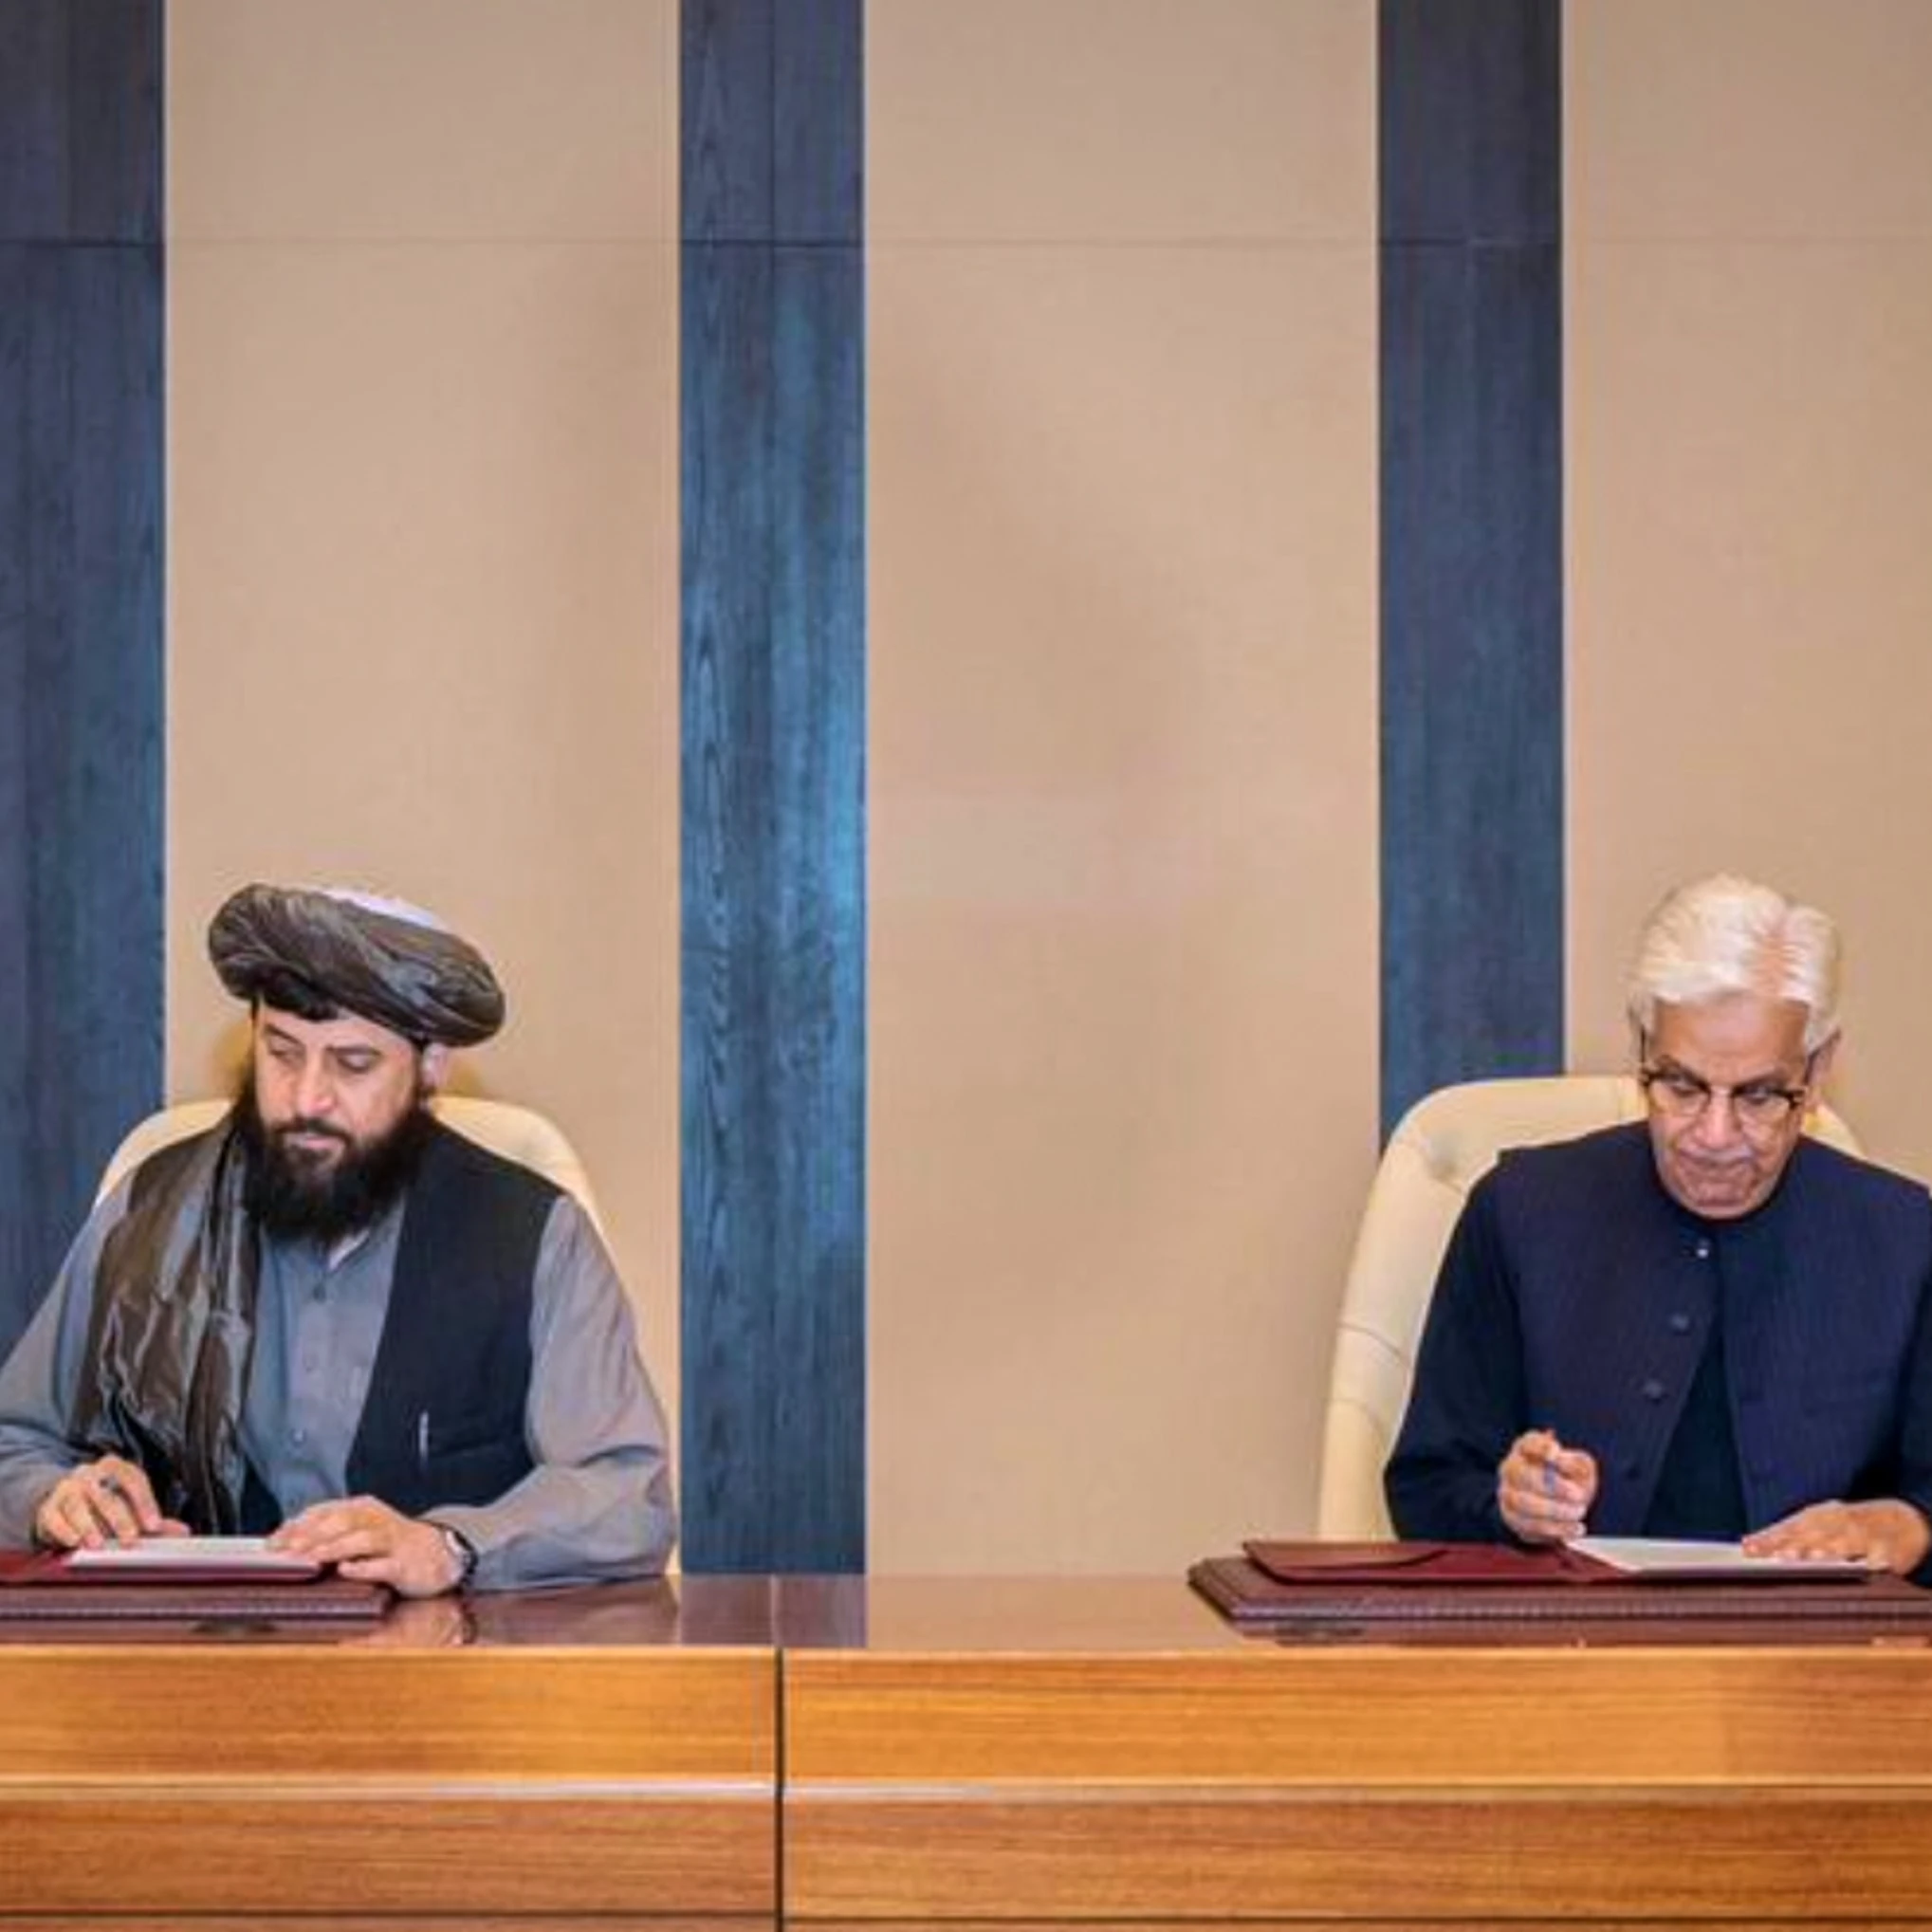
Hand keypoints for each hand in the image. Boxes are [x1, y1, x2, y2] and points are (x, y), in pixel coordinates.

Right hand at [32, 1456, 187, 1549]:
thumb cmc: (102, 1505)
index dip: (145, 1502)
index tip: (154, 1526)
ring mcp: (67, 1489)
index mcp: (115, 1468)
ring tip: (99, 1544)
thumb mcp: (129, 1508)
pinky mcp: (48, 1508)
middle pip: (106, 1494)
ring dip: (89, 1526)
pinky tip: (74, 1541)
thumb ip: (153, 1520)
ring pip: (78, 1504)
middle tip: (130, 1539)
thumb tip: (183, 1532)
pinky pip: (54, 1517)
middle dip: (119, 1518)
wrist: (61, 1501)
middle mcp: (90, 1475)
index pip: (133, 1479)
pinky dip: (64, 1530)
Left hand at [269, 1496, 466, 1597]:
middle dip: (309, 1536)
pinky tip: (347, 1571)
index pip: (323, 1512)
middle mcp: (376, 1519)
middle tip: (283, 1552)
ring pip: (361, 1539)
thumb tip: (287, 1546)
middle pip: (340, 1521)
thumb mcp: (361, 1532)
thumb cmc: (391, 1545)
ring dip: (332, 1548)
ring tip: (309, 1559)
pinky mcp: (406, 1563)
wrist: (439, 1553)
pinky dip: (365, 1567)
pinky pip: (384, 1564)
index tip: (272, 1545)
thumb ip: (330, 1535)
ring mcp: (393, 1540)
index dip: (296, 1526)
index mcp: (361, 1508)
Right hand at [1497, 1428, 1597, 1543]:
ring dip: (1554, 1511)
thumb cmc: (1572, 1480)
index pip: (1526, 1443)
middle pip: (1519, 1474)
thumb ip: (1572, 1460)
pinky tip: (1574, 1528)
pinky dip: (1554, 1529)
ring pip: (1521, 1504)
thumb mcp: (1581, 1466)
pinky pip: (1528, 1527)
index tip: (1555, 1452)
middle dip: (1551, 1487)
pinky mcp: (1512, 1519)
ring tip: (1580, 1512)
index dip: (1539, 1446)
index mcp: (1526, 1449)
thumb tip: (1554, 1456)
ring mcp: (1507, 1495)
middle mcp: (1510, 1469)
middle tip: (1578, 1495)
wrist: (1567, 1506)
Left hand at [1743, 1498, 1930, 1575]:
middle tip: (1779, 1556)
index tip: (1749, 1548)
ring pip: (1845, 1542)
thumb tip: (1746, 1544)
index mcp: (1817, 1516)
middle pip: (1812, 1534)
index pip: (1788, 1527)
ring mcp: (1864, 1533)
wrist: (1902, 1520)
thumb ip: (1786, 1537)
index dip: (1769, 1538)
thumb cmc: (1848, 1527)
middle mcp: (1837, 1521)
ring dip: (1831, 1551)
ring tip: (1816, 1560)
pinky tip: (1868, 1566)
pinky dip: (1875, 1559)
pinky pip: (1881, 1554)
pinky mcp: (1889, 1547)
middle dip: (1795, 1546)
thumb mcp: (1818, 1526)